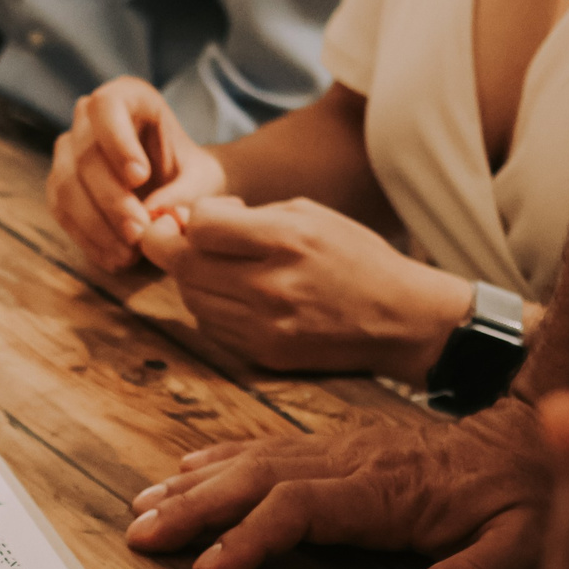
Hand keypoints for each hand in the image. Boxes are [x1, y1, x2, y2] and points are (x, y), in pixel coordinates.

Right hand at [49, 78, 225, 273]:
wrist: (179, 192)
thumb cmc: (192, 176)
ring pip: (66, 185)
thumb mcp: (204, 181)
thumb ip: (186, 193)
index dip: (117, 141)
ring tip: (129, 254)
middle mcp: (89, 120)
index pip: (106, 107)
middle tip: (139, 233)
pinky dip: (87, 239)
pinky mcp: (60, 187)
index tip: (139, 177)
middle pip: (85, 154)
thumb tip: (154, 213)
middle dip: (111, 199)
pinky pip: (62, 212)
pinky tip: (114, 259)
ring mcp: (68, 153)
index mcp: (128, 98)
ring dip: (96, 225)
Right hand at [127, 399, 548, 568]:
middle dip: (193, 507)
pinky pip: (267, 446)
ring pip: (252, 459)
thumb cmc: (529, 495)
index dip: (249, 535)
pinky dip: (218, 459)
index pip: (300, 508)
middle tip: (139, 534)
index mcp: (387, 490)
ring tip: (142, 507)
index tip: (206, 568)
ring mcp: (341, 447)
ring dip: (194, 484)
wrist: (538, 433)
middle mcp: (352, 460)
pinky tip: (185, 471)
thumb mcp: (525, 545)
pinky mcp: (339, 444)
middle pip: (256, 478)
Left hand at [141, 198, 472, 385]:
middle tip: (173, 238)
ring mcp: (265, 326)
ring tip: (215, 266)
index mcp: (287, 240)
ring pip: (191, 299)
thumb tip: (189, 220)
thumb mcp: (309, 214)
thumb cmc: (353, 257)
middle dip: (167, 247)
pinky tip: (234, 295)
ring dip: (190, 279)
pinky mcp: (264, 354)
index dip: (188, 218)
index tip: (194, 218)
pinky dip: (211, 307)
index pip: (200, 226)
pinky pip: (212, 327)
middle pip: (182, 266)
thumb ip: (247, 215)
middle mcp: (272, 286)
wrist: (400, 319)